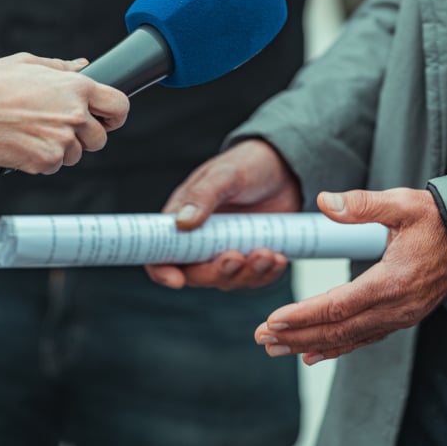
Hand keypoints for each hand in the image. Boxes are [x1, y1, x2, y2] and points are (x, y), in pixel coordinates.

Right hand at [0, 53, 130, 172]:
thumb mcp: (28, 63)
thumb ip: (62, 68)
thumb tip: (82, 66)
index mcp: (76, 88)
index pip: (119, 106)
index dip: (115, 114)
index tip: (106, 118)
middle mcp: (74, 116)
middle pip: (100, 138)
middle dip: (85, 135)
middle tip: (58, 126)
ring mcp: (61, 142)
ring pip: (76, 154)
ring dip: (61, 148)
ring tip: (34, 131)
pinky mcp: (45, 162)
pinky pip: (54, 165)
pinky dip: (42, 159)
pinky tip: (24, 142)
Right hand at [145, 139, 300, 289]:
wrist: (285, 168)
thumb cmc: (247, 164)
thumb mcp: (225, 174)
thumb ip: (203, 196)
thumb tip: (181, 224)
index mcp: (182, 217)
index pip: (161, 252)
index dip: (162, 270)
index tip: (176, 281)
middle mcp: (200, 239)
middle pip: (196, 274)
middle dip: (215, 272)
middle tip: (236, 257)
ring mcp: (226, 249)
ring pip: (227, 280)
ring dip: (246, 274)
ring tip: (267, 253)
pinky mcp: (251, 256)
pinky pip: (254, 278)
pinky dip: (265, 274)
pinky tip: (278, 258)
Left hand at [254, 188, 446, 364]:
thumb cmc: (434, 219)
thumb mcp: (401, 203)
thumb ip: (361, 204)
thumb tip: (323, 201)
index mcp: (392, 281)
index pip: (339, 305)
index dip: (304, 315)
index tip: (273, 320)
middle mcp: (395, 307)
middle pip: (338, 329)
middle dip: (297, 335)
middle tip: (261, 338)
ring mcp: (399, 317)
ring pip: (348, 338)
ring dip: (309, 344)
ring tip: (274, 348)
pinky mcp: (399, 317)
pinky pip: (363, 338)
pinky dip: (335, 348)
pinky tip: (311, 354)